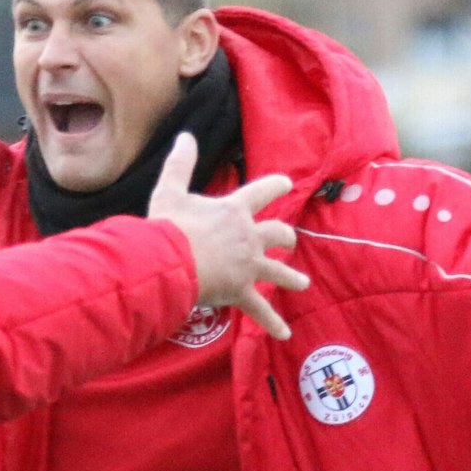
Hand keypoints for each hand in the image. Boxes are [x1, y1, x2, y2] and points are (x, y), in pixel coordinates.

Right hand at [149, 133, 307, 338]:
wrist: (170, 261)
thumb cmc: (169, 226)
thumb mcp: (170, 189)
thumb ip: (180, 163)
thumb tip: (186, 136)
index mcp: (234, 210)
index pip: (263, 192)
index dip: (276, 186)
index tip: (287, 184)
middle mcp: (249, 236)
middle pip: (279, 233)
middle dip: (286, 237)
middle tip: (290, 241)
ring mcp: (249, 265)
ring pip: (278, 270)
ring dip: (290, 277)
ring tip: (302, 283)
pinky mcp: (241, 290)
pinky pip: (261, 310)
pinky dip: (272, 323)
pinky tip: (285, 334)